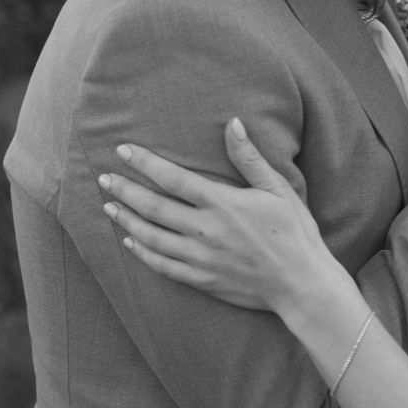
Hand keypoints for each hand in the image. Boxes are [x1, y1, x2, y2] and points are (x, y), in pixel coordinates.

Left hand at [98, 120, 350, 321]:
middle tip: (104, 178)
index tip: (123, 150)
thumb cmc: (295, 233)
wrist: (302, 284)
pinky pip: (163, 266)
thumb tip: (233, 123)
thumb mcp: (279, 189)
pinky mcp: (202, 280)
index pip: (173, 178)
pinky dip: (142, 253)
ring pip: (152, 237)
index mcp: (224, 203)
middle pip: (153, 206)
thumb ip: (249, 158)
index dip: (144, 163)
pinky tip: (130, 242)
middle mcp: (206, 230)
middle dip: (125, 190)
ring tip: (109, 207)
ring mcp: (202, 257)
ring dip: (127, 220)